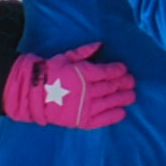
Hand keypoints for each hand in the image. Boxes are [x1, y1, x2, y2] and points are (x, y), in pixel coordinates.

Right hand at [2, 43, 133, 129]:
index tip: (124, 69)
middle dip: (124, 83)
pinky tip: (122, 112)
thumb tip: (101, 44)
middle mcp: (87, 91)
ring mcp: (85, 107)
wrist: (33, 93)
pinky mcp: (81, 120)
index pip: (107, 72)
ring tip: (131, 96)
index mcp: (83, 74)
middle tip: (132, 82)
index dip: (118, 70)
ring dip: (123, 98)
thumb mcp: (66, 57)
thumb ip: (84, 52)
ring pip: (110, 102)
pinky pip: (102, 119)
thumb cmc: (49, 72)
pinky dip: (113, 116)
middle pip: (111, 87)